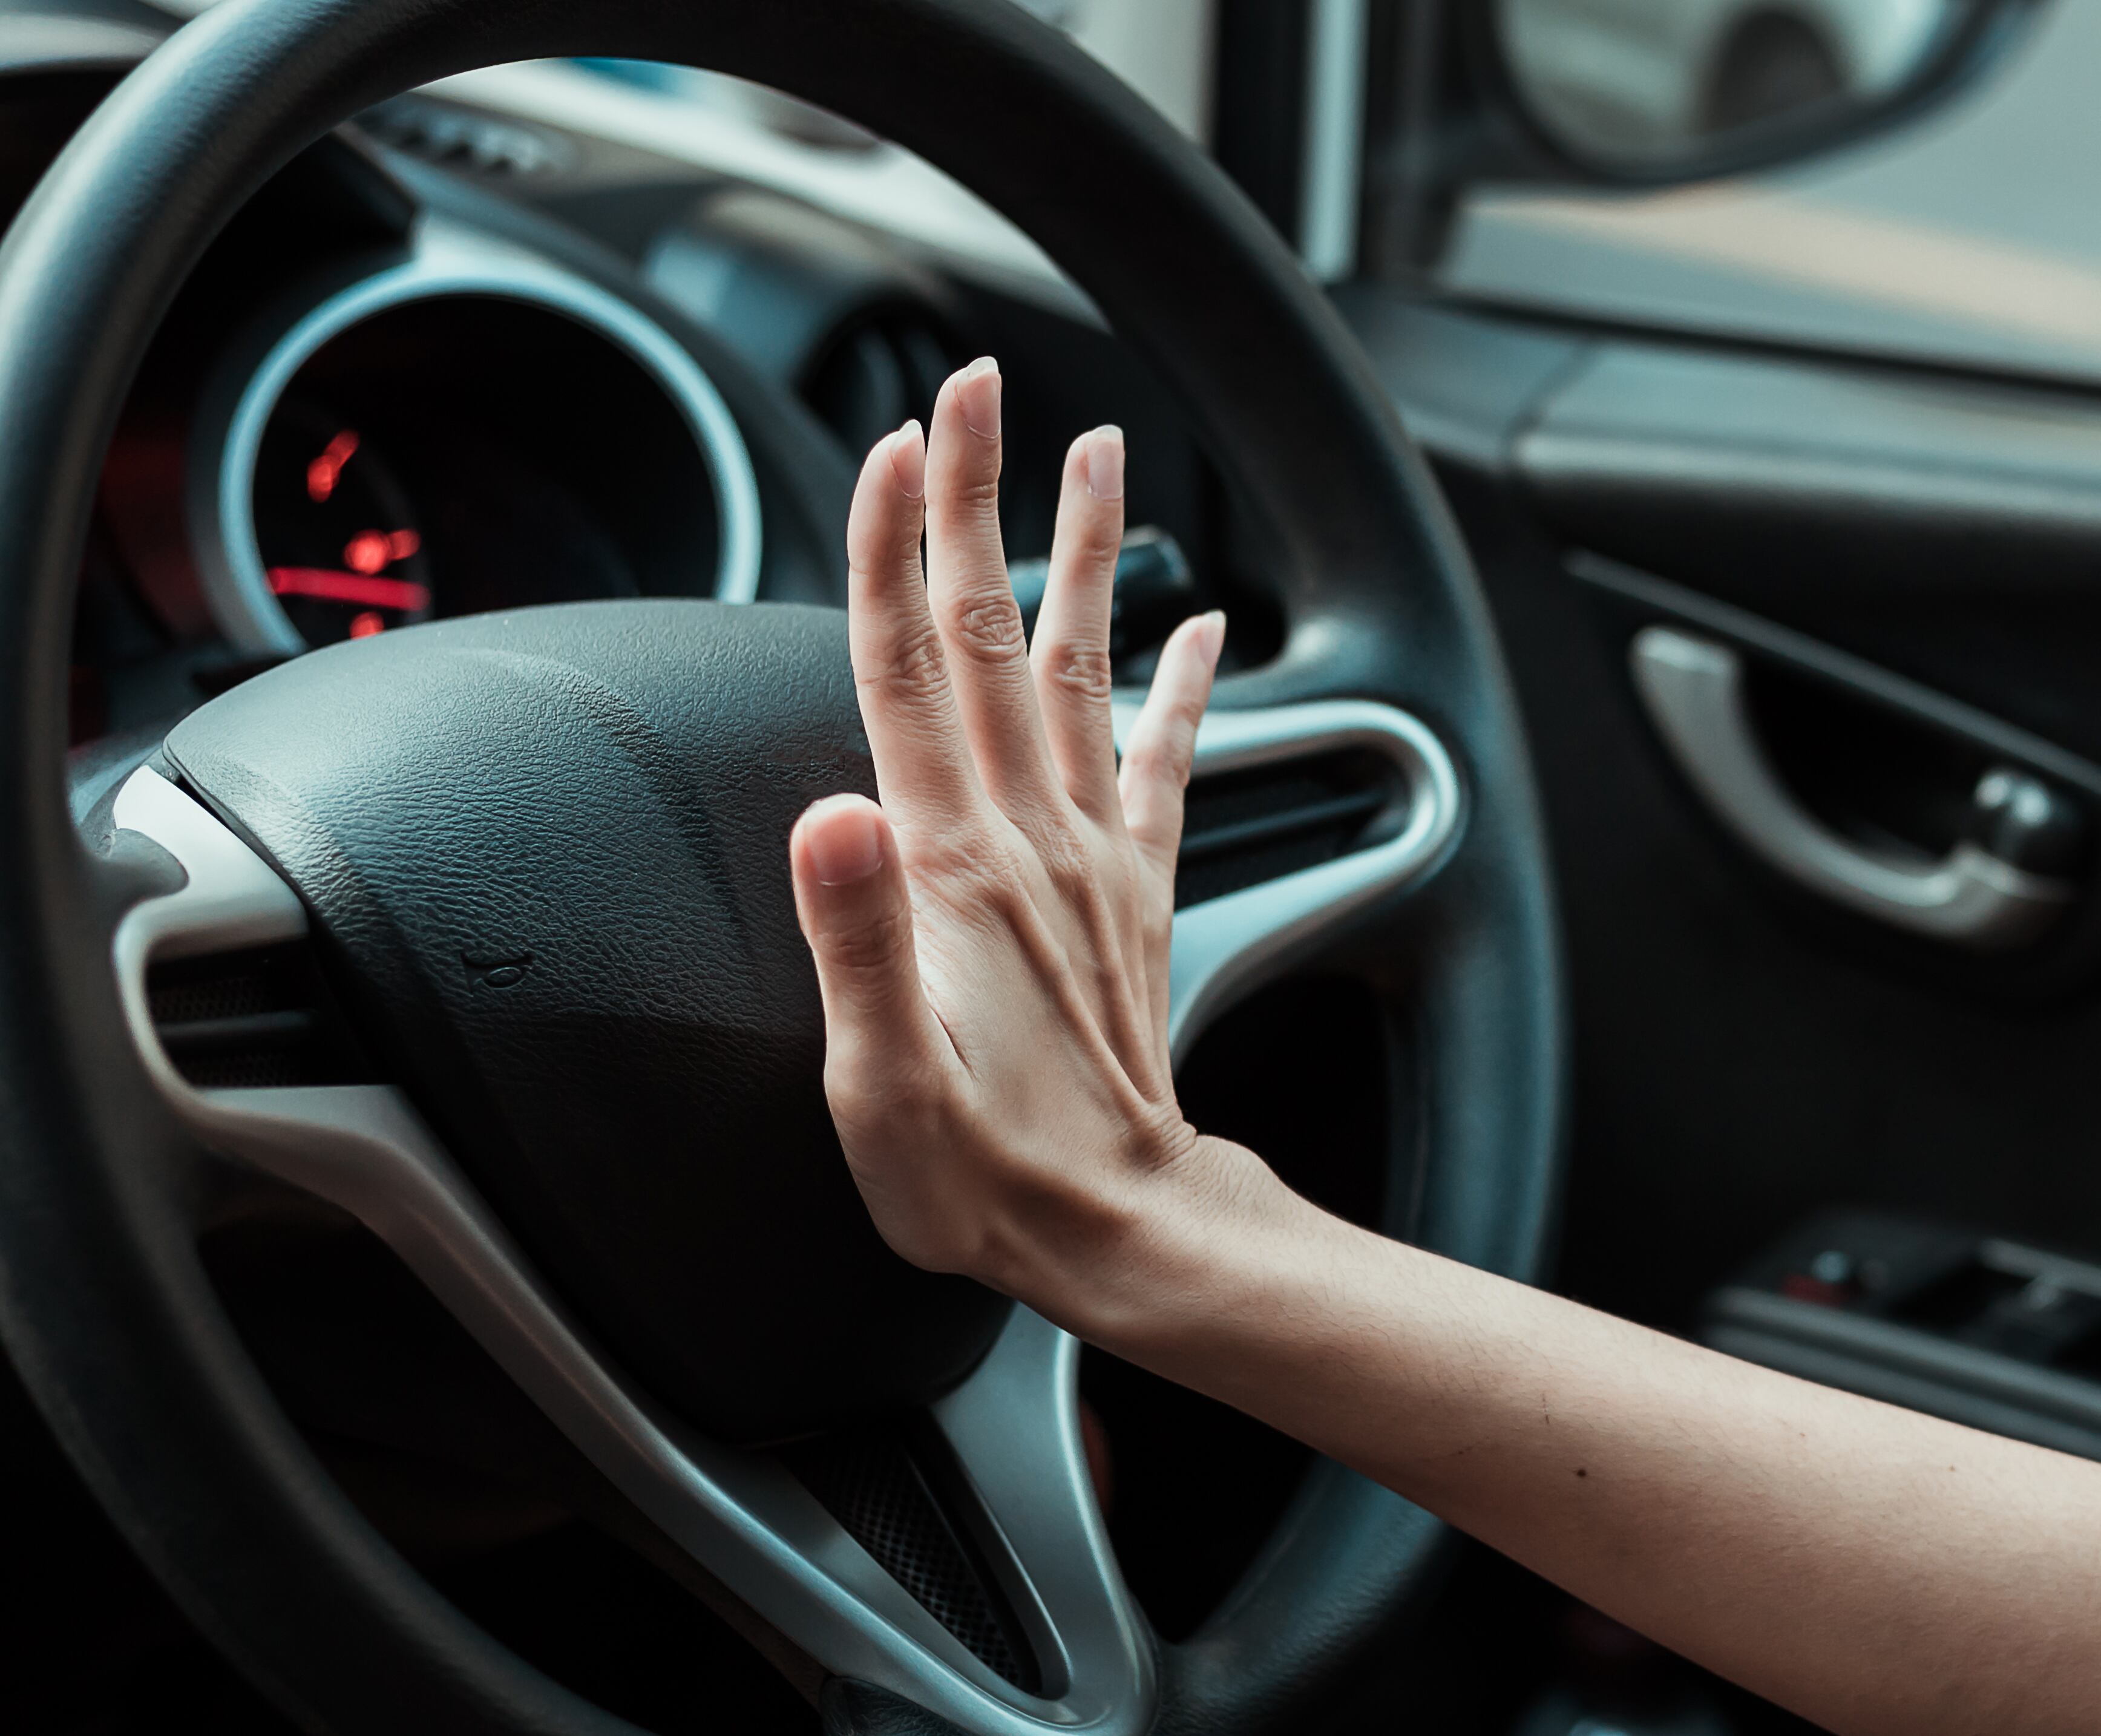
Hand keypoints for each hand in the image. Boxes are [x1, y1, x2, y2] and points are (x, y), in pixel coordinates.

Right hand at [787, 357, 1254, 1325]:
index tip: (897, 445)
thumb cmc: (985, 1177)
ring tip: (1099, 451)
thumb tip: (831, 815)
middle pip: (990, 633)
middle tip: (978, 389)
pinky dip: (1183, 685)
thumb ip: (856, 944)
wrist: (1120, 1231)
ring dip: (1084, 553)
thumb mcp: (881, 1087)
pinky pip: (1164, 761)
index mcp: (952, 866)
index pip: (908, 672)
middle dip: (980, 502)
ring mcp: (1092, 855)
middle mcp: (1029, 836)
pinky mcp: (1134, 891)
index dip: (895, 554)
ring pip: (1079, 665)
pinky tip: (1203, 626)